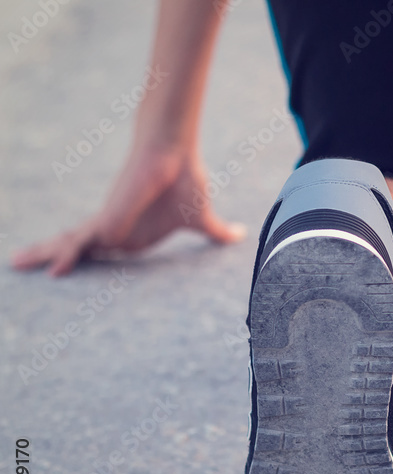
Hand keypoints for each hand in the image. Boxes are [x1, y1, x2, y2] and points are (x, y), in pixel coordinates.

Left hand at [11, 147, 244, 275]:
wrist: (173, 155)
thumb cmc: (185, 182)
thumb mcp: (201, 219)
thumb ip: (218, 232)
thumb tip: (243, 235)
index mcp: (131, 234)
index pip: (100, 249)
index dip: (82, 256)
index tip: (63, 267)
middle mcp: (114, 230)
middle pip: (77, 245)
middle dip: (52, 254)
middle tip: (22, 263)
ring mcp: (107, 225)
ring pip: (70, 244)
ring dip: (44, 255)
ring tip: (16, 263)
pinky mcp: (107, 221)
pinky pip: (82, 243)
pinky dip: (67, 255)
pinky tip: (55, 272)